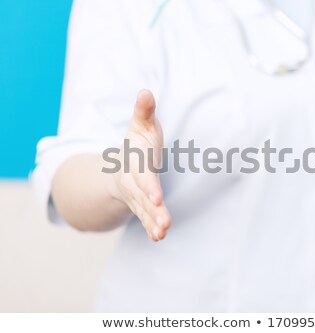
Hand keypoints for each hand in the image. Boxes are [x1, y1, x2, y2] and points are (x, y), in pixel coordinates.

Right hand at [109, 90, 170, 241]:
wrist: (123, 164)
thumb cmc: (137, 144)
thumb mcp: (141, 125)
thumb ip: (143, 111)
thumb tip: (145, 92)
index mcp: (135, 164)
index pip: (143, 177)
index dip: (149, 187)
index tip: (157, 198)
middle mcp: (134, 183)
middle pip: (143, 199)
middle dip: (153, 211)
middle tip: (164, 224)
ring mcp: (137, 197)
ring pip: (145, 212)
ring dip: (154, 223)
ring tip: (162, 233)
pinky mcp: (143, 206)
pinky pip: (147, 218)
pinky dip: (152, 227)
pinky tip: (159, 236)